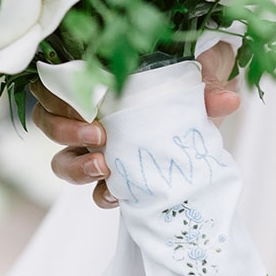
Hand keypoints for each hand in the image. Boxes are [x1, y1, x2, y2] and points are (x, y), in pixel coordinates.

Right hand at [30, 42, 239, 208]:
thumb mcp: (201, 81)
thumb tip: (227, 99)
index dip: (57, 94)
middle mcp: (90, 114)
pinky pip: (94, 192)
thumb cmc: (194, 89)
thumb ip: (208, 86)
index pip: (55, 84)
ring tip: (105, 168)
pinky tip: (117, 195)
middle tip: (99, 135)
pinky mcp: (115, 178)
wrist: (210, 121)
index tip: (84, 102)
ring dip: (76, 165)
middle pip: (48, 122)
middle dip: (64, 130)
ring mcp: (97, 149)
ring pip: (61, 160)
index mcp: (100, 83)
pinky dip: (102, 195)